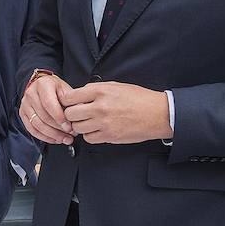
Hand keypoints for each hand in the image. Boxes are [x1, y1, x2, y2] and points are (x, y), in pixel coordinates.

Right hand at [20, 73, 72, 144]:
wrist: (41, 84)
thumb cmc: (54, 87)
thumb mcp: (65, 89)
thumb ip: (71, 101)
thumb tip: (78, 115)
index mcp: (43, 85)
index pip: (49, 104)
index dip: (59, 118)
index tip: (69, 127)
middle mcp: (31, 94)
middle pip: (43, 116)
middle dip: (58, 129)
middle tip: (70, 135)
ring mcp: (25, 104)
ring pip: (37, 125)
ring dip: (52, 135)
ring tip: (64, 139)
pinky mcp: (22, 113)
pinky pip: (32, 129)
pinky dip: (44, 137)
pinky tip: (54, 139)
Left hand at [58, 81, 172, 143]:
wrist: (157, 114)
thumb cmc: (139, 99)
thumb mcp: (116, 86)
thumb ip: (96, 90)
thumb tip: (79, 95)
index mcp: (101, 91)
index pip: (70, 97)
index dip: (67, 101)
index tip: (69, 103)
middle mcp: (100, 107)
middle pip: (70, 114)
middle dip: (71, 114)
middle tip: (77, 114)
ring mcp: (104, 123)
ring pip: (77, 128)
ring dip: (80, 126)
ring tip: (87, 122)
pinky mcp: (109, 136)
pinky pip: (89, 138)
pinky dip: (89, 135)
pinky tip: (96, 130)